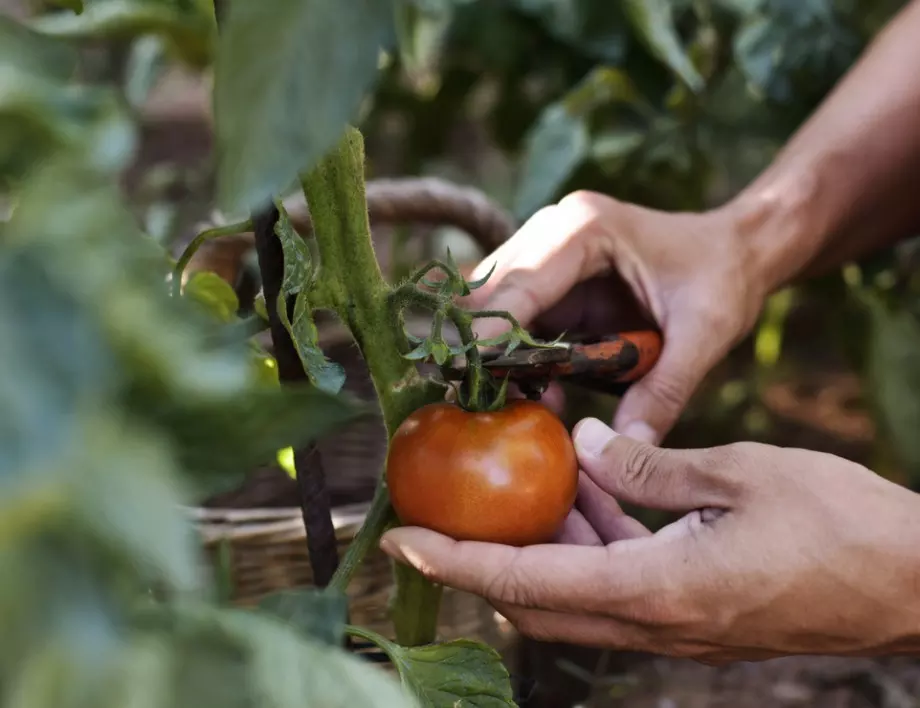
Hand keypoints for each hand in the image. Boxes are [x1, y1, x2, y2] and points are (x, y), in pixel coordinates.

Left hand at [380, 420, 919, 662]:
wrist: (914, 581)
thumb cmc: (840, 524)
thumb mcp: (740, 474)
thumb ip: (649, 466)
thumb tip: (579, 444)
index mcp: (660, 591)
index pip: (530, 581)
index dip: (460, 561)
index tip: (405, 539)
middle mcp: (657, 624)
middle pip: (538, 600)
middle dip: (482, 559)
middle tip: (445, 509)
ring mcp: (676, 629)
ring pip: (575, 596)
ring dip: (540, 547)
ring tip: (524, 484)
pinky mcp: (694, 617)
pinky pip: (618, 587)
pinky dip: (590, 545)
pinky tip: (593, 492)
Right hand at [463, 191, 764, 442]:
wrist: (737, 249)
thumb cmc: (724, 277)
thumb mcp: (704, 334)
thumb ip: (665, 390)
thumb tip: (628, 447)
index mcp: (586, 230)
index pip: (519, 284)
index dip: (491, 334)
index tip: (470, 380)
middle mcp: (554, 231)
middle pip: (489, 290)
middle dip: (483, 346)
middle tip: (484, 401)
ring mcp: (547, 253)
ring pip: (492, 304)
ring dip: (497, 354)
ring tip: (514, 402)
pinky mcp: (552, 280)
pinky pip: (515, 318)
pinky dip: (517, 356)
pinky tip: (536, 390)